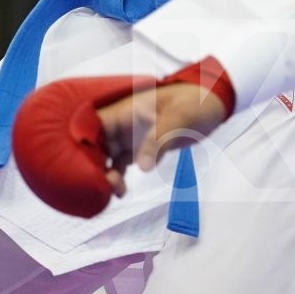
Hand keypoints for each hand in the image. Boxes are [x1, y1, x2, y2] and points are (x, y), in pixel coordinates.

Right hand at [95, 81, 228, 197]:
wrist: (213, 103)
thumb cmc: (195, 102)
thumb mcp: (179, 118)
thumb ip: (159, 140)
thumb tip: (141, 167)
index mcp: (124, 111)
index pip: (90, 126)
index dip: (80, 145)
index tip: (83, 167)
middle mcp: (120, 124)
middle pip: (93, 146)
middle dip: (90, 166)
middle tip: (104, 186)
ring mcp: (128, 136)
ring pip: (103, 158)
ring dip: (103, 175)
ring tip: (115, 190)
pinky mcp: (139, 148)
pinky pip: (118, 164)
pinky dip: (115, 177)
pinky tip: (121, 191)